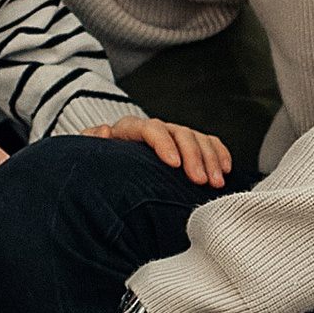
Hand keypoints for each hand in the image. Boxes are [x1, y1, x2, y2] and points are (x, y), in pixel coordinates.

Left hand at [86, 114, 233, 190]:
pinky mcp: (186, 146)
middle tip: (201, 181)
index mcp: (129, 130)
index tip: (175, 165)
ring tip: (216, 183)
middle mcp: (154, 130)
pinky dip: (219, 154)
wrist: (108, 176)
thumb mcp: (88, 158)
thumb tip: (104, 131)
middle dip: (194, 157)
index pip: (150, 129)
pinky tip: (225, 170)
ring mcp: (172, 136)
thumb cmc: (99, 169)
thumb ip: (90, 143)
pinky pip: (208, 143)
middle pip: (179, 133)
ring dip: (211, 160)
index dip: (164, 144)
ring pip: (197, 138)